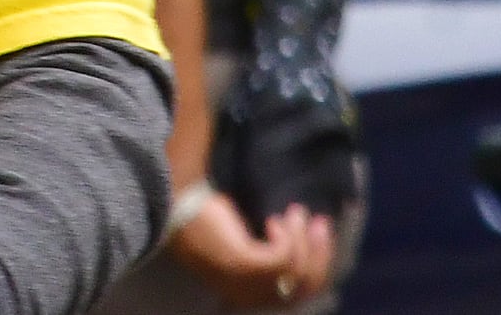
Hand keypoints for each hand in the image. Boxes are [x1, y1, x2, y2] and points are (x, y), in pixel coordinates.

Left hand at [168, 189, 338, 306]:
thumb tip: (308, 233)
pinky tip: (273, 220)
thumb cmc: (209, 219)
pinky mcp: (241, 266)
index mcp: (251, 294)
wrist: (177, 205)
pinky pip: (281, 259)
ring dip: (302, 239)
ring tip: (294, 212)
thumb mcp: (245, 239)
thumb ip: (272, 249)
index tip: (323, 235)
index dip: (318, 267)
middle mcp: (248, 296)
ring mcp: (244, 283)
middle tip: (320, 222)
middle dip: (319, 255)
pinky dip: (285, 238)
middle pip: (303, 289)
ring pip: (294, 272)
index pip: (299, 296)